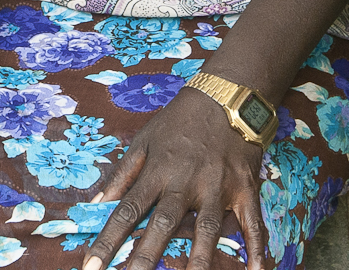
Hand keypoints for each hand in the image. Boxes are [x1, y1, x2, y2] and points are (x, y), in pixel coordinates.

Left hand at [81, 87, 265, 269]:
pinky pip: (252, 222)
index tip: (91, 267)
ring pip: (208, 227)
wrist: (227, 95)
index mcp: (158, 171)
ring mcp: (219, 186)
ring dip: (200, 259)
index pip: (127, 211)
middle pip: (164, 224)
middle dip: (146, 256)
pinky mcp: (245, 188)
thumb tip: (97, 204)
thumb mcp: (144, 140)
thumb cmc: (179, 121)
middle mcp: (187, 182)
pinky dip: (257, 248)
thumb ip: (122, 174)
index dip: (108, 241)